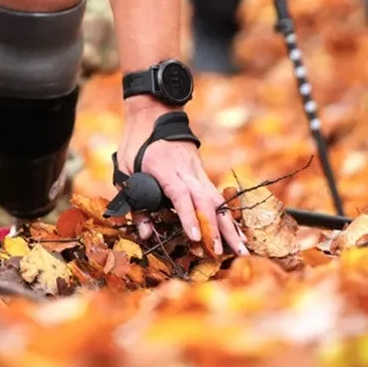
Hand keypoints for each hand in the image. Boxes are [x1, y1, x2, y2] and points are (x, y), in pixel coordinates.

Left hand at [117, 99, 246, 255]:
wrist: (154, 113)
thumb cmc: (136, 142)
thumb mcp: (126, 170)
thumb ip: (136, 203)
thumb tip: (146, 234)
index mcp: (165, 169)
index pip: (180, 196)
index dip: (188, 217)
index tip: (195, 238)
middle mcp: (186, 172)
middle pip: (205, 201)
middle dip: (215, 229)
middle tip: (221, 254)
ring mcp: (198, 172)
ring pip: (217, 200)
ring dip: (229, 226)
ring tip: (241, 249)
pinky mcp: (203, 174)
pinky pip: (218, 196)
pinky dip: (228, 215)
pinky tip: (239, 233)